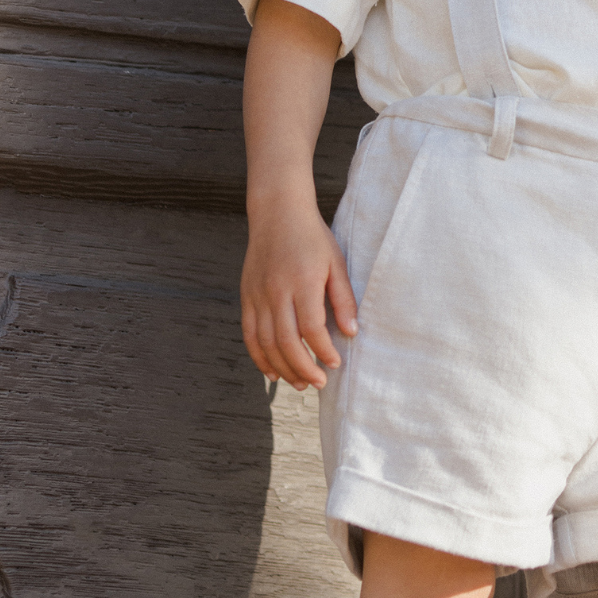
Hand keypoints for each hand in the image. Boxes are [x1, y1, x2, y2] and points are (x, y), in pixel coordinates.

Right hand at [240, 193, 358, 390]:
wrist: (277, 213)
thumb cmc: (312, 238)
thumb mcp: (336, 263)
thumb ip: (343, 299)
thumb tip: (351, 333)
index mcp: (302, 282)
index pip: (311, 327)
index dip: (323, 350)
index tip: (335, 363)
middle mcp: (276, 291)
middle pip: (286, 341)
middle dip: (303, 368)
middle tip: (319, 383)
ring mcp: (257, 295)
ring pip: (265, 342)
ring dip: (282, 368)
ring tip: (300, 384)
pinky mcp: (246, 296)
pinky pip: (249, 334)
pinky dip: (259, 357)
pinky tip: (273, 372)